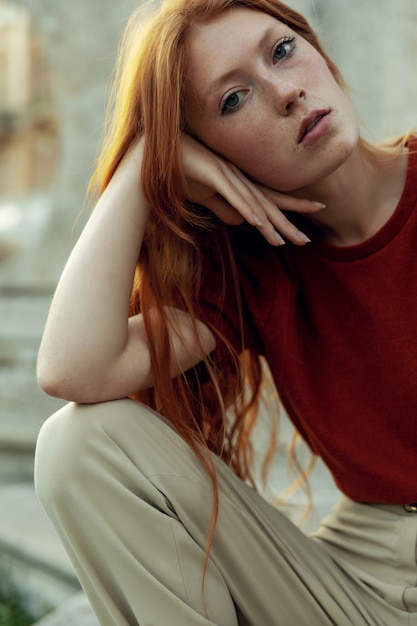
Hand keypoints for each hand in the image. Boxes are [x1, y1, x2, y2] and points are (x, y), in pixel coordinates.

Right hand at [181, 135, 323, 245]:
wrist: (158, 151)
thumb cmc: (182, 171)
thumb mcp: (206, 196)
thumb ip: (223, 207)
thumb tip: (241, 222)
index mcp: (238, 183)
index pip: (268, 199)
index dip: (291, 208)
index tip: (312, 217)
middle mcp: (238, 177)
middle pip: (266, 204)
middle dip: (286, 223)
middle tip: (305, 241)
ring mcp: (226, 174)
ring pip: (252, 202)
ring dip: (267, 223)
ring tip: (282, 241)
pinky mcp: (212, 173)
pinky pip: (231, 194)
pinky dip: (245, 208)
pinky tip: (256, 221)